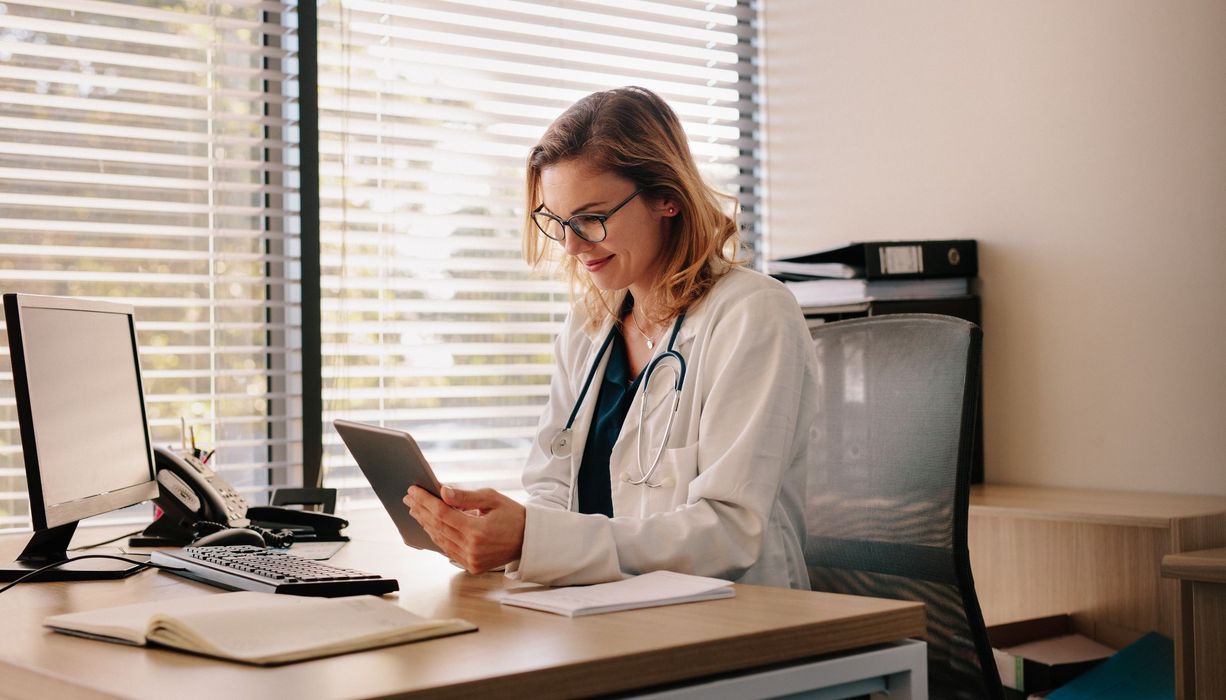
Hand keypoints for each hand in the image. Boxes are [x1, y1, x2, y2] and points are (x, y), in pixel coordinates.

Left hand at [402, 485, 524, 573]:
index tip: (413, 490)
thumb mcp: (492, 499)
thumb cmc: (512, 515)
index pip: (442, 513)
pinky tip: (429, 525)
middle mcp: (472, 548)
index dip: (425, 501)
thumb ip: (466, 497)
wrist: (529, 540)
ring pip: (439, 540)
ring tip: (415, 509)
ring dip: (425, 523)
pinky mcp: (471, 566)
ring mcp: (471, 560)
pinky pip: (447, 550)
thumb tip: (443, 492)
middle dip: (421, 510)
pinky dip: (436, 536)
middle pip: (437, 526)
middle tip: (409, 498)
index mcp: (477, 531)